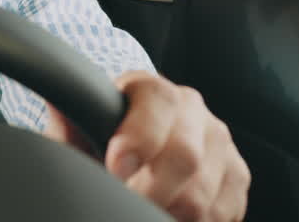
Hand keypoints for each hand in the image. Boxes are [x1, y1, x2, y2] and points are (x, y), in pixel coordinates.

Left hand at [44, 71, 249, 220]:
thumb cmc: (102, 141)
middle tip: (126, 204)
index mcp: (151, 88)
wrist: (136, 154)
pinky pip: (223, 212)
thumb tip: (60, 102)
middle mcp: (192, 108)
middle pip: (186, 155)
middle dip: (152, 192)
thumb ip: (70, 123)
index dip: (139, 138)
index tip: (115, 168)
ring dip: (170, 213)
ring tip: (143, 210)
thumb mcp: (80, 131)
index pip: (158, 102)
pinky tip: (169, 215)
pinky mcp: (237, 175)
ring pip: (204, 193)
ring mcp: (219, 141)